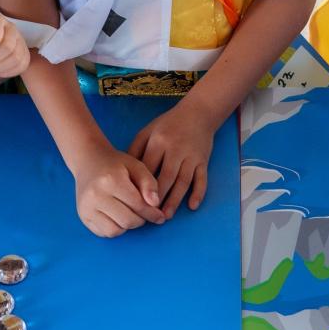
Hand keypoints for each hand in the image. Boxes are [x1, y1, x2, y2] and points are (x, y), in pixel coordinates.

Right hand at [72, 142, 166, 237]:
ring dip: (127, 226)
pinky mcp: (83, 216)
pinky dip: (115, 228)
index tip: (160, 216)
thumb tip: (155, 204)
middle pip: (127, 220)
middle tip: (145, 214)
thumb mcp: (136, 166)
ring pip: (115, 231)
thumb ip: (149, 183)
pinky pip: (104, 233)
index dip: (152, 213)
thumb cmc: (115, 164)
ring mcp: (86, 207)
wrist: (89, 161)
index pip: (138, 205)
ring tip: (131, 214)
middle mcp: (95, 195)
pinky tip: (118, 216)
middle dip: (141, 220)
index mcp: (111, 180)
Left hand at [128, 103, 213, 217]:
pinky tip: (192, 206)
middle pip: (166, 177)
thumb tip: (125, 173)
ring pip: (183, 181)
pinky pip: (202, 179)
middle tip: (150, 216)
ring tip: (166, 216)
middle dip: (159, 198)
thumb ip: (135, 149)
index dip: (142, 186)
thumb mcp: (147, 131)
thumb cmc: (168, 125)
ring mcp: (191, 156)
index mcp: (159, 142)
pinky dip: (198, 193)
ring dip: (175, 200)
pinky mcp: (203, 161)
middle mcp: (175, 150)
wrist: (198, 113)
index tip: (134, 202)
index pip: (149, 168)